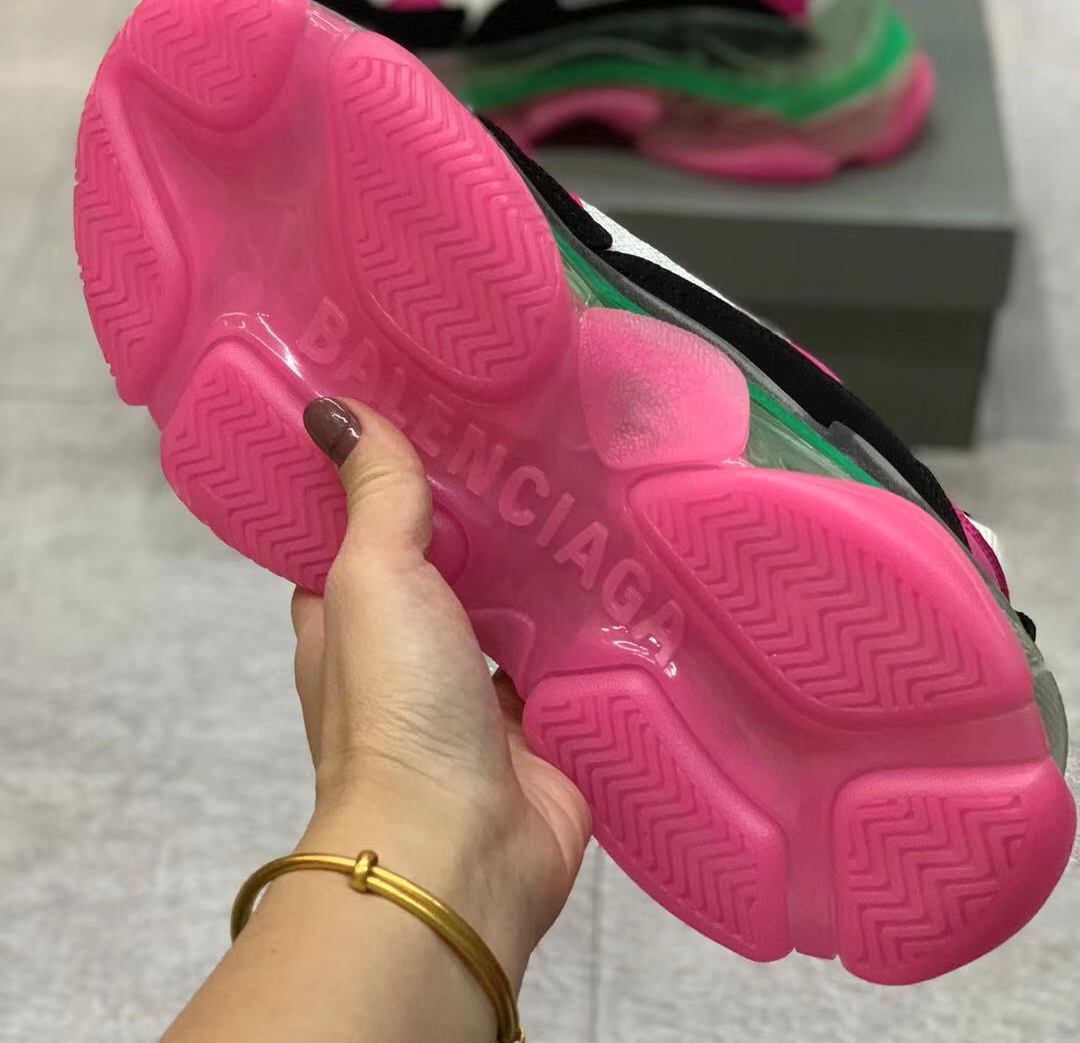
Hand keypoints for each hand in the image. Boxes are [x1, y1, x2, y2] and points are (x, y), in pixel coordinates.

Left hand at [292, 397, 591, 983]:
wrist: (459, 850)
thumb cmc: (398, 704)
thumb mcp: (372, 578)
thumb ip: (375, 496)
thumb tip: (330, 407)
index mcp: (349, 616)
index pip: (361, 528)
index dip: (388, 475)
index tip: (434, 410)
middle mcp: (410, 651)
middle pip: (451, 564)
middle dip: (489, 514)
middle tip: (542, 433)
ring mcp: (476, 694)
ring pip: (514, 610)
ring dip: (547, 566)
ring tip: (602, 483)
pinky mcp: (543, 725)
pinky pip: (569, 659)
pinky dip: (595, 624)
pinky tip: (636, 567)